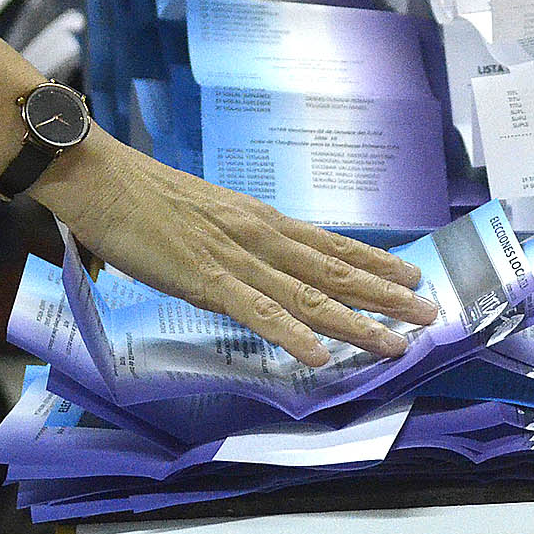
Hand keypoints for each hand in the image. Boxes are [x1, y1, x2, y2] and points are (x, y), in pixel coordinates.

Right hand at [32, 129, 439, 367]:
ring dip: (357, 322)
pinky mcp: (207, 280)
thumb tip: (264, 264)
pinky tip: (319, 355)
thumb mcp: (210, 216)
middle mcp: (263, 237)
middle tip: (431, 313)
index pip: (333, 245)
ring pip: (310, 296)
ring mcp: (238, 259)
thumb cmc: (146, 198)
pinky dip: (291, 335)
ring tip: (396, 343)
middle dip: (387, 295)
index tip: (413, 276)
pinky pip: (258, 312)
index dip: (376, 262)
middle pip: (337, 271)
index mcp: (263, 222)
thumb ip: (240, 242)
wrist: (102, 177)